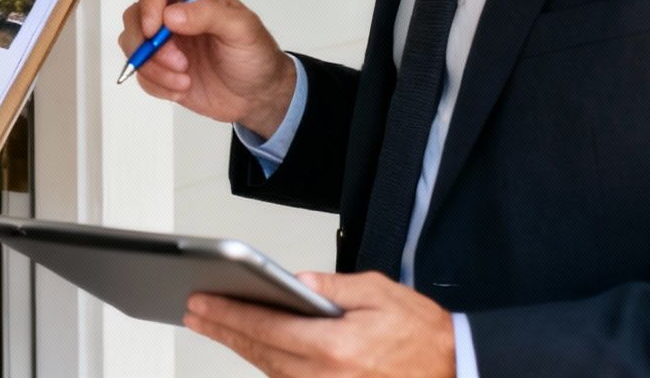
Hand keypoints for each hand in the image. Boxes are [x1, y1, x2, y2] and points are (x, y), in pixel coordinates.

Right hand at [118, 0, 296, 135]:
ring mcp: (163, 41)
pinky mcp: (159, 67)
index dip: (149, 5)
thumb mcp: (242, 29)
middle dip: (150, 45)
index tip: (153, 29)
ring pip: (132, 46)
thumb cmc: (256, 56)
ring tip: (185, 80)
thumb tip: (171, 15)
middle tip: (179, 63)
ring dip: (154, 68)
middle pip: (135, 16)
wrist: (258, 96)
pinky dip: (158, 85)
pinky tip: (183, 88)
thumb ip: (208, 15)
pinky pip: (141, 73)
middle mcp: (173, 12)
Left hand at [184, 272, 456, 377]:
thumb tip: (297, 281)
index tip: (201, 302)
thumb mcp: (380, 292)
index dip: (229, 314)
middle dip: (224, 330)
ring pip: (271, 371)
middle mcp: (328, 376)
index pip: (268, 327)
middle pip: (261, 352)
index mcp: (337, 347)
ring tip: (214, 326)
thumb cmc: (422, 333)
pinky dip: (268, 364)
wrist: (455, 369)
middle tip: (194, 313)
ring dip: (241, 348)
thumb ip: (334, 286)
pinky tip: (252, 348)